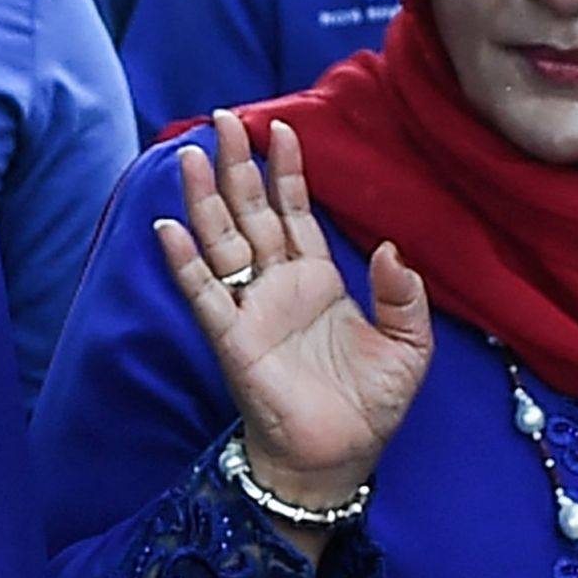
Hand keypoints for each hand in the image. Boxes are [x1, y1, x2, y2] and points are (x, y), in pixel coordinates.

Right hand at [157, 111, 433, 519]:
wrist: (338, 460)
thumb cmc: (371, 405)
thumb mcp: (408, 347)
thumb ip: (404, 297)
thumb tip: (391, 248)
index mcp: (317, 278)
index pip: (295, 210)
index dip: (287, 170)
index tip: (280, 126)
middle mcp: (278, 284)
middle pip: (251, 211)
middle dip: (239, 165)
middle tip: (223, 117)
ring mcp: (251, 309)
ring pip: (222, 241)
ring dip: (206, 199)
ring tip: (193, 156)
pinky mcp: (232, 339)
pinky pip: (205, 294)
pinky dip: (186, 263)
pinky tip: (169, 229)